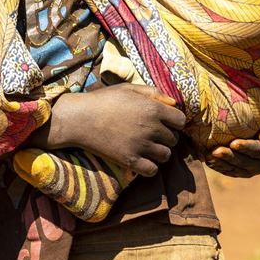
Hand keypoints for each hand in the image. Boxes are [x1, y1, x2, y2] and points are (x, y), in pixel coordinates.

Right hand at [35, 85, 184, 176]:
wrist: (79, 118)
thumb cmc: (103, 100)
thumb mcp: (128, 89)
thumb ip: (153, 93)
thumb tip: (174, 103)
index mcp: (152, 108)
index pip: (181, 120)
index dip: (174, 122)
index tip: (165, 123)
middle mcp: (151, 127)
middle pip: (174, 139)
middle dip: (166, 137)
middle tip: (152, 135)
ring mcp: (141, 145)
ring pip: (166, 156)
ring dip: (160, 152)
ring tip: (148, 148)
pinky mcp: (130, 160)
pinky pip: (152, 170)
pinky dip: (150, 167)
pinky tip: (141, 160)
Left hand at [206, 117, 259, 176]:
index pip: (257, 151)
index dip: (245, 148)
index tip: (233, 143)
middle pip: (243, 162)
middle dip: (228, 156)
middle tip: (215, 150)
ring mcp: (249, 171)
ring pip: (234, 168)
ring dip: (220, 163)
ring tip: (208, 156)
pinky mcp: (239, 173)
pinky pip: (228, 171)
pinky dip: (218, 166)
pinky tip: (208, 160)